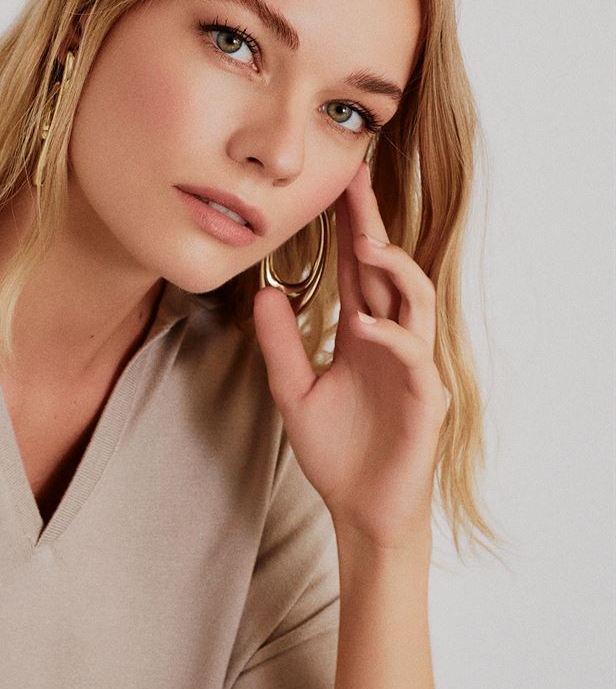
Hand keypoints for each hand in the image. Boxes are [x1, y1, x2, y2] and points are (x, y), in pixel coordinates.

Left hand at [252, 160, 448, 548]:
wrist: (361, 510)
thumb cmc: (337, 453)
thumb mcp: (293, 392)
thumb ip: (281, 345)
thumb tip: (263, 293)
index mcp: (364, 334)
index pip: (359, 270)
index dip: (350, 226)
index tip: (335, 183)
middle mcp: (392, 340)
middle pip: (388, 269)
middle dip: (372, 223)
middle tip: (355, 178)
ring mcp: (413, 366)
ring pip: (414, 300)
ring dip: (393, 269)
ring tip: (366, 243)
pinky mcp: (425, 397)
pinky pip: (414, 354)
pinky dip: (391, 335)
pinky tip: (364, 325)